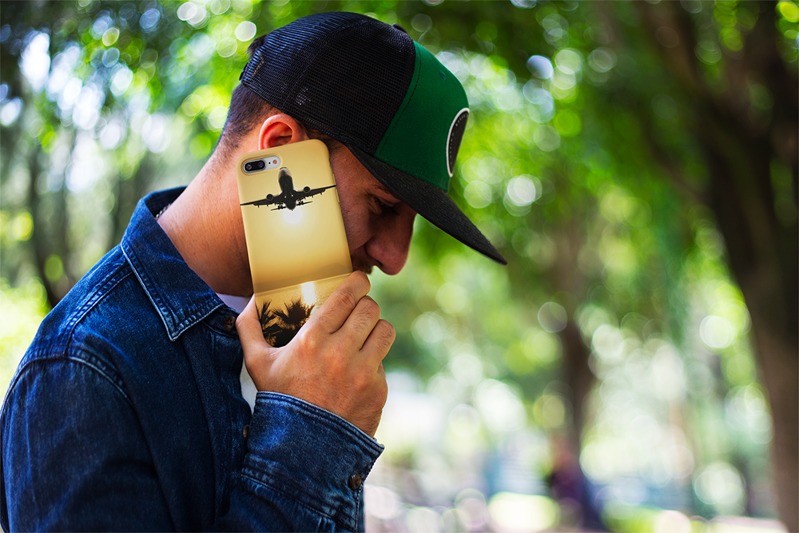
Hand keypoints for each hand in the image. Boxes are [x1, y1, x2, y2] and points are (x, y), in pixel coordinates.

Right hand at [236, 272, 393, 436]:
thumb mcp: (257, 364)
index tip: (359, 281)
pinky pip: (383, 362)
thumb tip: (250, 301)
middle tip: (359, 310)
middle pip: (370, 309)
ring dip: (376, 329)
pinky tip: (358, 371)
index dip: (358, 282)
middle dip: (366, 305)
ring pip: (385, 330)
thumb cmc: (279, 400)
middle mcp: (341, 352)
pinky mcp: (378, 390)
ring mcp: (363, 372)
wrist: (302, 449)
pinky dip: (373, 362)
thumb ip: (249, 328)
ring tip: (366, 334)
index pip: (347, 296)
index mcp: (312, 339)